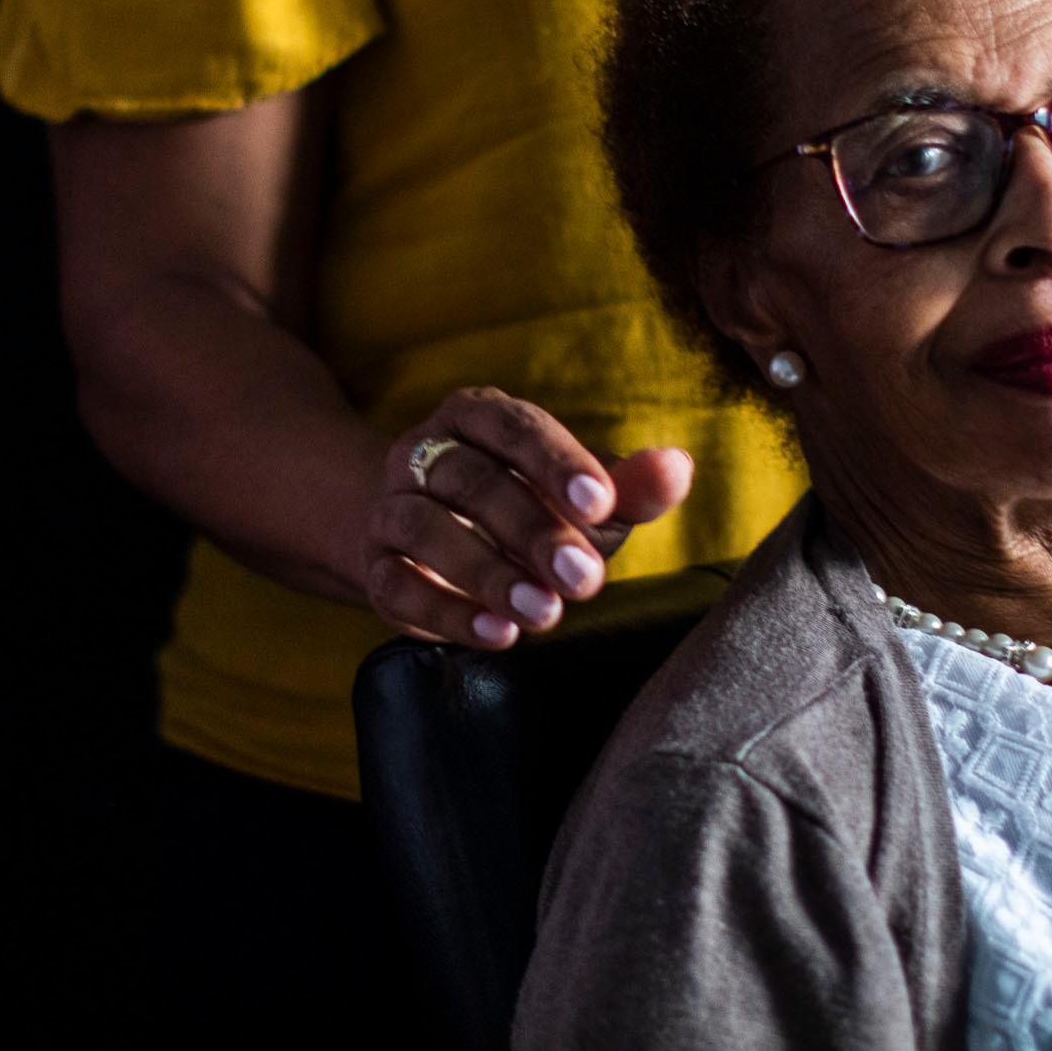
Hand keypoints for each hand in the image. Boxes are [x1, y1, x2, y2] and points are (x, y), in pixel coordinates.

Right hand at [356, 388, 692, 648]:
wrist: (419, 539)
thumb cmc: (524, 507)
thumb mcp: (579, 494)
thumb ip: (627, 485)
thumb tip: (677, 467)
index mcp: (478, 416)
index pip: (515, 428)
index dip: (557, 463)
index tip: (600, 504)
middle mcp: (425, 452)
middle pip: (470, 480)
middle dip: (531, 531)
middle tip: (585, 580)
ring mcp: (391, 507)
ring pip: (422, 527)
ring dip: (485, 573)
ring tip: (543, 613)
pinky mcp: (374, 565)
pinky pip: (394, 585)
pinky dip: (443, 612)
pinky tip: (496, 634)